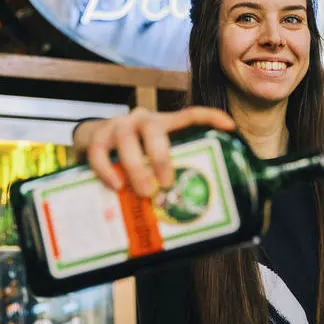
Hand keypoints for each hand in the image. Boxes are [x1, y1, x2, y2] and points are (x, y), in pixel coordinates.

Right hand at [74, 107, 234, 195]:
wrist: (93, 140)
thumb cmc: (133, 155)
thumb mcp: (151, 157)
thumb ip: (167, 172)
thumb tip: (193, 209)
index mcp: (163, 123)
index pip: (189, 114)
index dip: (210, 117)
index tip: (230, 126)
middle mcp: (142, 120)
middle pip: (154, 129)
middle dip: (162, 157)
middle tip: (166, 184)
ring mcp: (118, 126)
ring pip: (127, 140)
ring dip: (136, 167)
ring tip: (145, 192)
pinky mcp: (96, 136)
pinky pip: (100, 152)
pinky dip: (107, 170)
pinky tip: (116, 187)